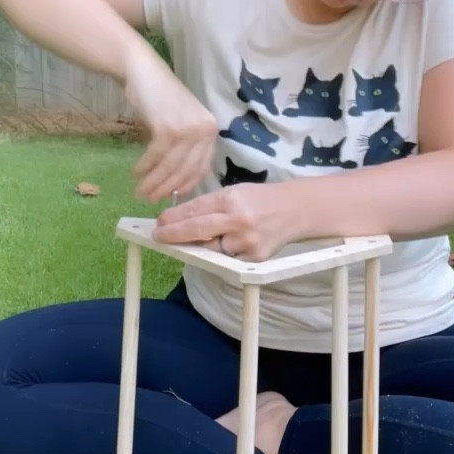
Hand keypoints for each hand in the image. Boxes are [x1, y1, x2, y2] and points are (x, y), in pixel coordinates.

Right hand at [124, 43, 217, 201]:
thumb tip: (176, 180)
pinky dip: (145, 167)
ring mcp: (187, 129)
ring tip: (140, 192)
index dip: (188, 184)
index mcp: (210, 128)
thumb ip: (185, 145)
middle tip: (151, 199)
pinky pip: (156, 157)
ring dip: (153, 182)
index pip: (202, 165)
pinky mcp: (168, 129)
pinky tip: (136, 172)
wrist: (143, 71)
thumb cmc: (160, 96)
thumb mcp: (181, 120)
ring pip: (170, 166)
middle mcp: (204, 129)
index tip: (174, 196)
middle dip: (167, 188)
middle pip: (186, 169)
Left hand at [153, 181, 309, 261]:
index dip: (174, 219)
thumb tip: (179, 221)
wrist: (295, 210)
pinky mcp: (254, 258)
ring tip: (208, 238)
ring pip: (212, 249)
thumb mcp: (234, 193)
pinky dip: (225, 253)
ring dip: (203, 246)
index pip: (194, 210)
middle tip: (159, 237)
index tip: (159, 224)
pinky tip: (234, 243)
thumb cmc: (259, 199)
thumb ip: (210, 207)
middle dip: (174, 235)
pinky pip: (229, 259)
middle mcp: (238, 220)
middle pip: (197, 230)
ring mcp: (246, 241)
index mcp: (230, 198)